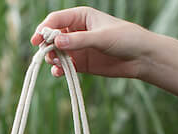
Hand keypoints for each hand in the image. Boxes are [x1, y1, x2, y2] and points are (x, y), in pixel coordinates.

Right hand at [31, 7, 150, 78]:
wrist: (140, 58)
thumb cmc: (125, 39)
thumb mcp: (101, 37)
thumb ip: (79, 40)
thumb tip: (56, 42)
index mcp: (81, 17)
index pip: (56, 20)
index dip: (44, 29)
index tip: (37, 40)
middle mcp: (76, 32)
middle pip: (52, 37)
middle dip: (46, 46)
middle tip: (47, 55)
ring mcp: (77, 48)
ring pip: (56, 53)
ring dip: (52, 59)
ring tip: (57, 64)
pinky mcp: (80, 64)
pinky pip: (64, 66)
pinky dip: (59, 70)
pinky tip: (59, 73)